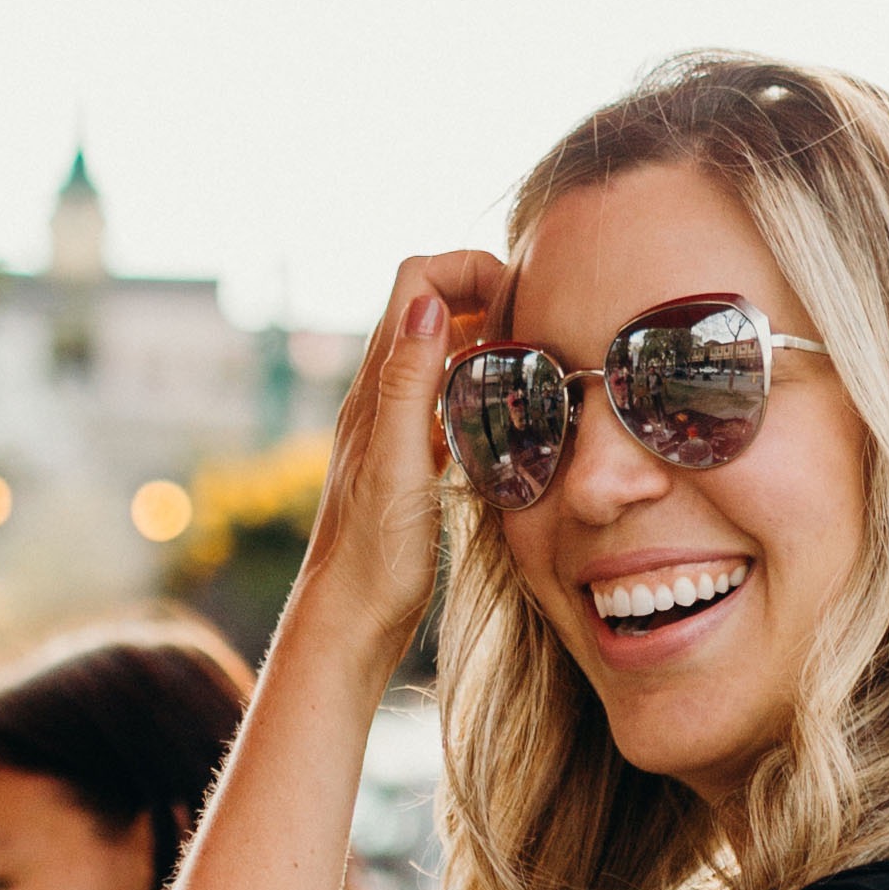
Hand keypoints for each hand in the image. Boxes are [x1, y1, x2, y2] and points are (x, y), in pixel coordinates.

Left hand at [285, 249, 511, 673]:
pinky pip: (442, 396)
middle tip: (538, 321)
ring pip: (438, 349)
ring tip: (533, 357)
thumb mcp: (398, 467)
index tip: (518, 297)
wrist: (349, 621)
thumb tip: (425, 306)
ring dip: (482, 335)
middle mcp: (378, 398)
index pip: (415, 282)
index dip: (465, 268)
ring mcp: (392, 426)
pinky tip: (506, 411)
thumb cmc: (375, 558)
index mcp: (376, 389)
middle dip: (482, 291)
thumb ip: (408, 386)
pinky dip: (475, 383)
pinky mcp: (408, 457)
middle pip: (428, 305)